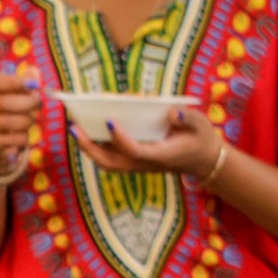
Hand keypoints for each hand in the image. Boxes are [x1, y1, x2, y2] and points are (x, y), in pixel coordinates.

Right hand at [0, 66, 41, 172]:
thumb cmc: (8, 107)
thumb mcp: (15, 91)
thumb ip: (26, 80)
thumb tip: (34, 72)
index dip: (15, 82)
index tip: (34, 85)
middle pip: (4, 102)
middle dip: (28, 103)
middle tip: (39, 104)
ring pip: (10, 122)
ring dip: (27, 122)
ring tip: (31, 120)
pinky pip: (13, 139)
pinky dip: (24, 138)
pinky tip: (23, 134)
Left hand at [72, 107, 226, 175]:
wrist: (203, 159)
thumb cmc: (200, 138)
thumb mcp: (201, 125)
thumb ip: (188, 118)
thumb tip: (171, 113)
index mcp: (162, 155)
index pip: (136, 151)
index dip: (121, 138)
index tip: (109, 120)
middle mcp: (145, 163)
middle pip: (111, 162)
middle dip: (90, 146)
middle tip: (73, 127)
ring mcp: (137, 165)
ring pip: (106, 162)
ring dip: (88, 146)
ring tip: (73, 127)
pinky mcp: (133, 161)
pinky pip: (109, 156)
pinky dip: (95, 145)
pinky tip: (85, 128)